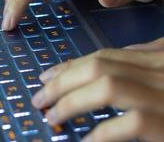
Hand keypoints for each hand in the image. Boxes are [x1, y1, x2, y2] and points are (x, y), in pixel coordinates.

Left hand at [32, 37, 163, 141]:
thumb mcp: (163, 73)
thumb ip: (142, 61)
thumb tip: (106, 58)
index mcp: (155, 58)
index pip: (103, 57)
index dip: (69, 66)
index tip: (45, 77)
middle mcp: (159, 69)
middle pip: (98, 67)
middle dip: (62, 82)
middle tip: (39, 98)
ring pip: (107, 86)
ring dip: (71, 102)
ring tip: (51, 116)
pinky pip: (129, 122)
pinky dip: (101, 132)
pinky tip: (85, 141)